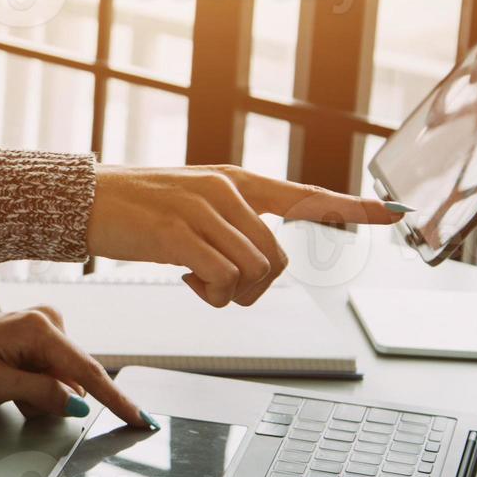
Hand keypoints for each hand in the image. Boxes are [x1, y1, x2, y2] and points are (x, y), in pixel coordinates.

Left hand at [0, 308, 147, 425]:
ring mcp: (46, 328)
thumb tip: (79, 403)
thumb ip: (40, 393)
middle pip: (75, 378)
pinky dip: (38, 388)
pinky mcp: (41, 337)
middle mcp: (49, 321)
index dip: (116, 399)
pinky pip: (55, 374)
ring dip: (43, 395)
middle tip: (16, 400)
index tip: (142, 419)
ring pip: (65, 380)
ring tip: (10, 391)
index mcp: (39, 328)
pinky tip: (15, 385)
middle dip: (52, 399)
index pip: (87, 371)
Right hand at [87, 164, 405, 307]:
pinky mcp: (177, 234)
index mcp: (235, 182)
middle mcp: (225, 191)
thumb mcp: (190, 202)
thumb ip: (229, 221)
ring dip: (229, 293)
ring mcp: (202, 210)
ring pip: (252, 271)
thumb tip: (258, 261)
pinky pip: (224, 280)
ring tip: (197, 279)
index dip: (352, 207)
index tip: (393, 213)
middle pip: (277, 257)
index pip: (305, 195)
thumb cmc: (136, 210)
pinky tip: (186, 280)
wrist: (83, 200)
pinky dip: (211, 294)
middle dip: (257, 286)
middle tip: (222, 287)